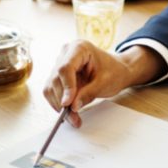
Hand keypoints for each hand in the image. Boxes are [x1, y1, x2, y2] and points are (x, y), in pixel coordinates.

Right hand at [43, 42, 162, 127]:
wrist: (116, 70)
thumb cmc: (113, 71)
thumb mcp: (105, 83)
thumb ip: (88, 93)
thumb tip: (73, 106)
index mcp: (79, 48)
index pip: (65, 68)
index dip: (66, 87)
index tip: (68, 104)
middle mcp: (66, 54)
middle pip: (56, 78)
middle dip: (63, 100)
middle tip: (74, 117)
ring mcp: (60, 64)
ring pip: (50, 86)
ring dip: (59, 105)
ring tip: (74, 118)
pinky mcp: (58, 76)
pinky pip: (52, 91)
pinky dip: (58, 103)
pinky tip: (68, 113)